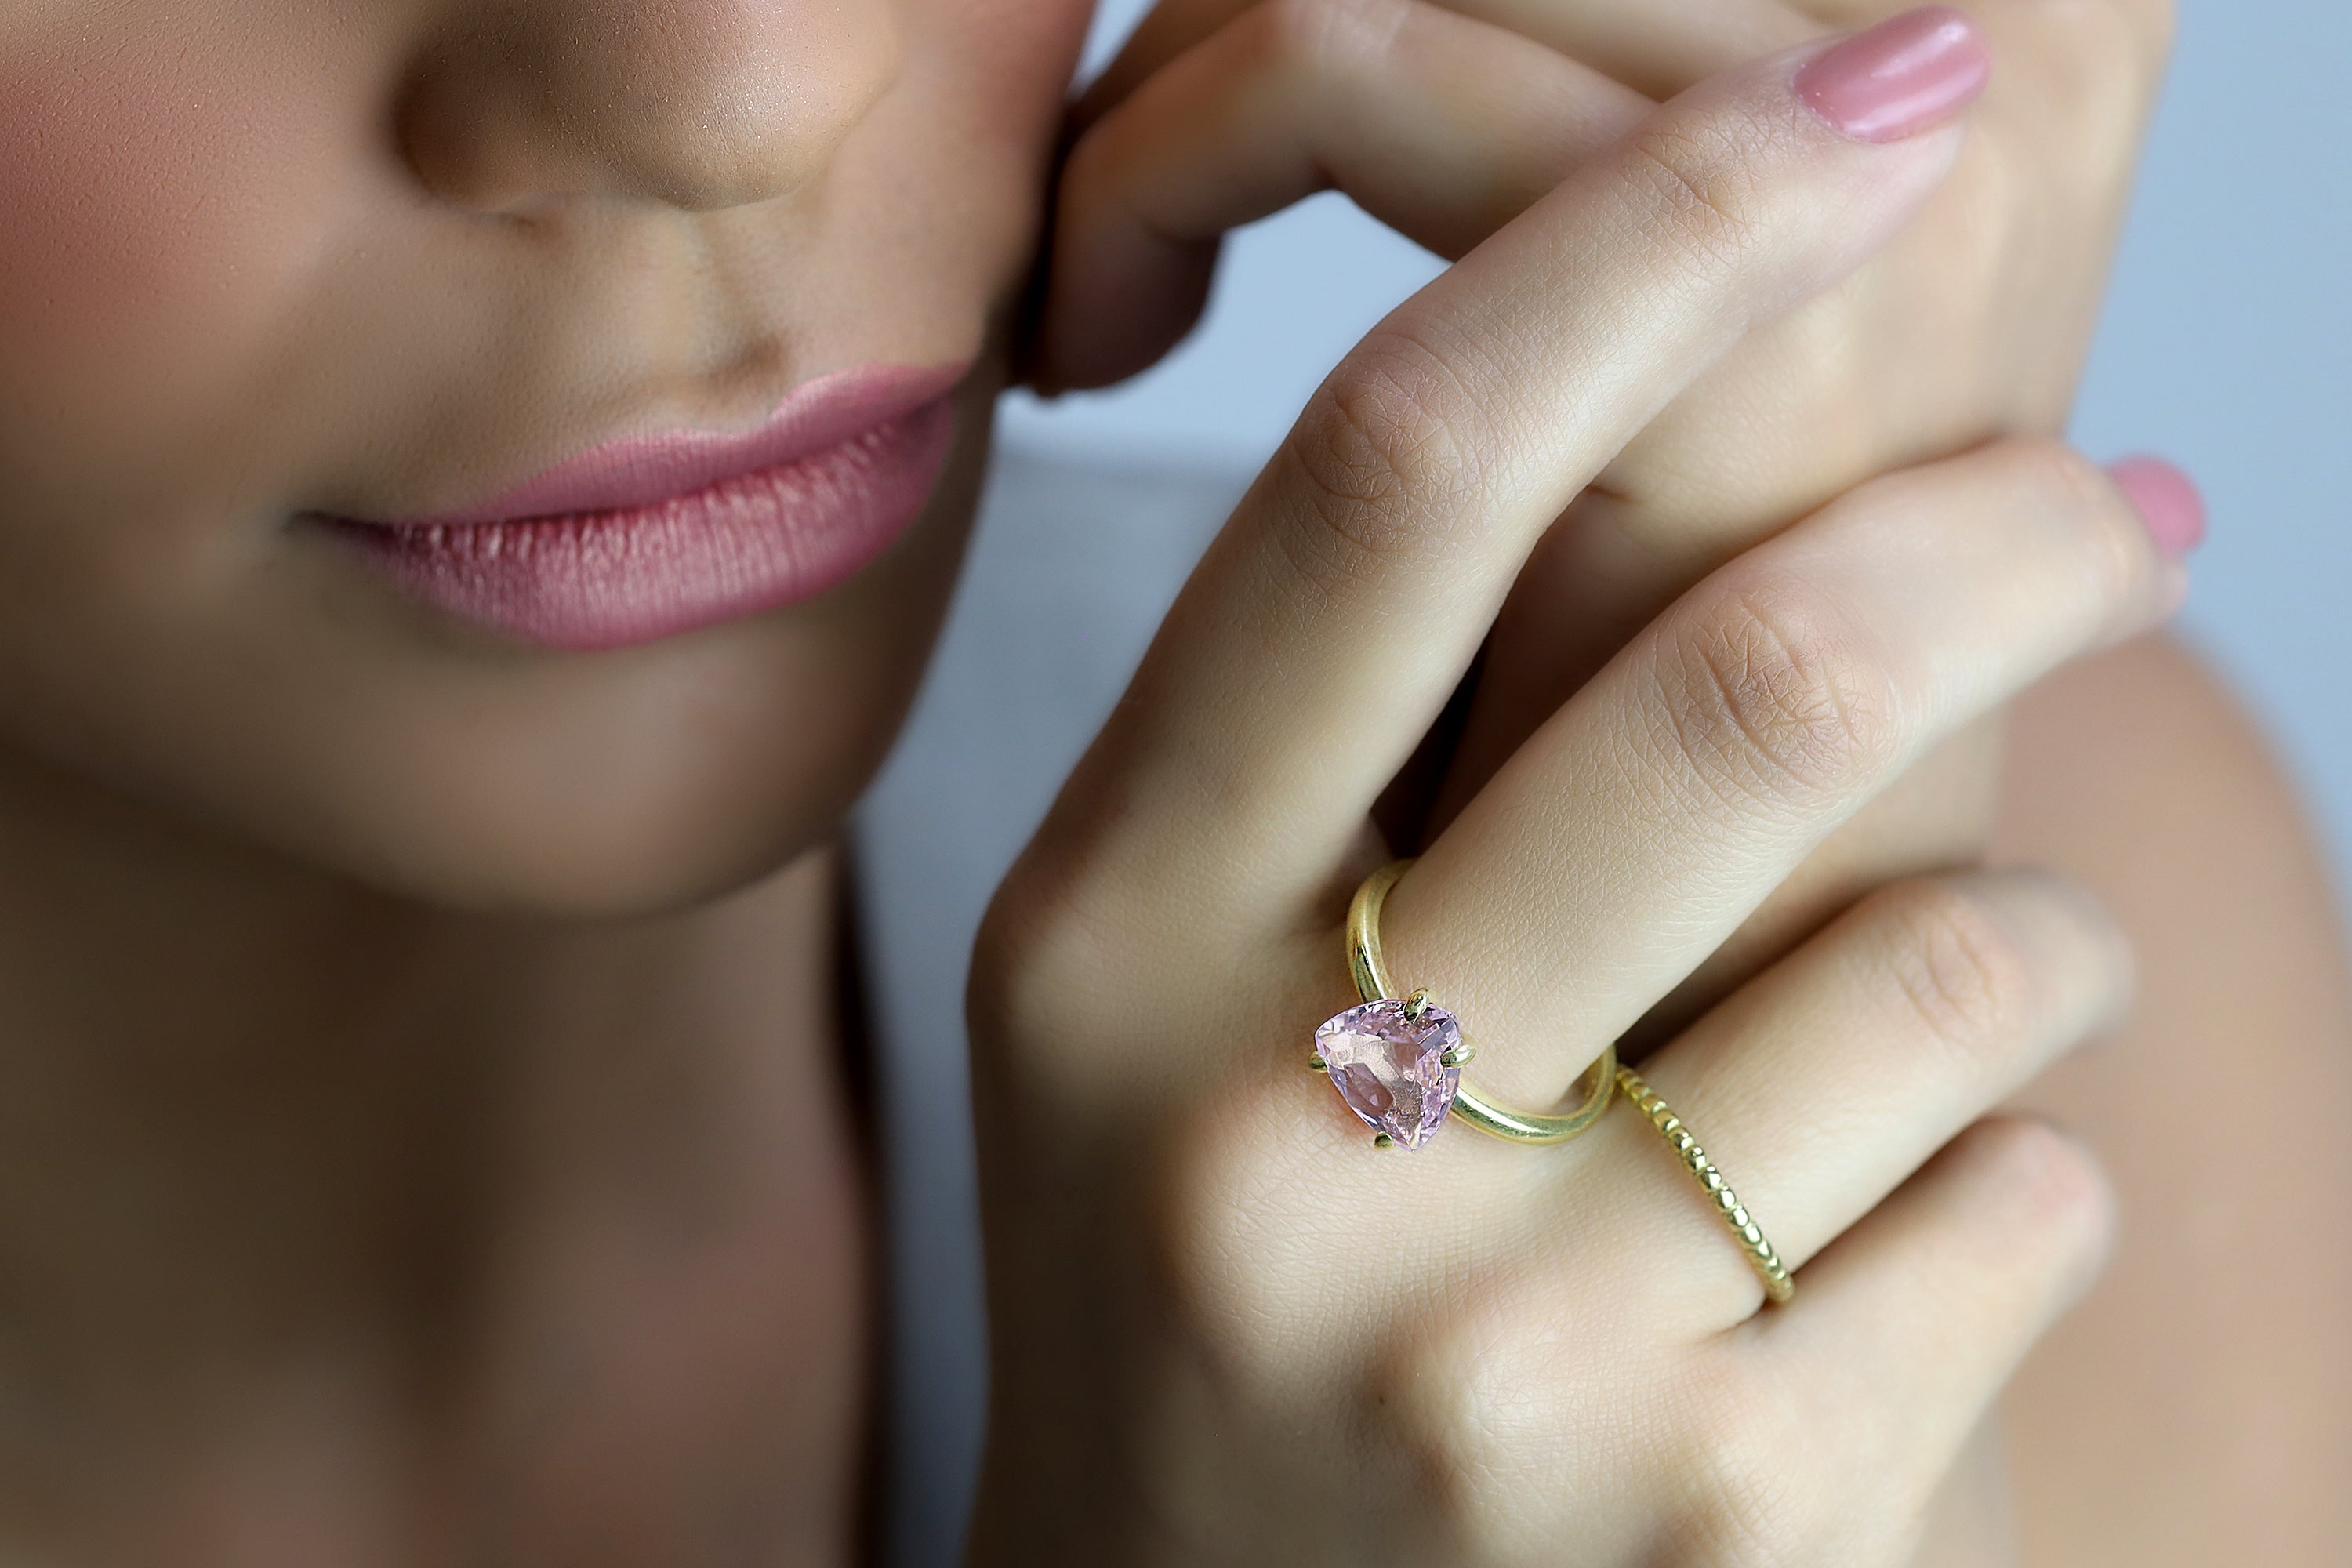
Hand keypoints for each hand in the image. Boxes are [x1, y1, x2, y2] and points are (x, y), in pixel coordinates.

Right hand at [972, 36, 2179, 1562]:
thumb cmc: (1198, 1285)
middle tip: (2140, 509)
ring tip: (1995, 992)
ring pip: (1950, 960)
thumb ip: (1320, 753)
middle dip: (2016, 541)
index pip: (1383, 488)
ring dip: (2036, 933)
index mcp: (1109, 944)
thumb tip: (1641, 439)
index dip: (1643, 243)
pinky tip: (1907, 1245)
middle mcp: (1276, 1136)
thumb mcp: (1149, 1012)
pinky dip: (2028, 1169)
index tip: (1859, 104)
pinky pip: (2029, 1201)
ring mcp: (1501, 1351)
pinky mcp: (1728, 1521)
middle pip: (1743, 678)